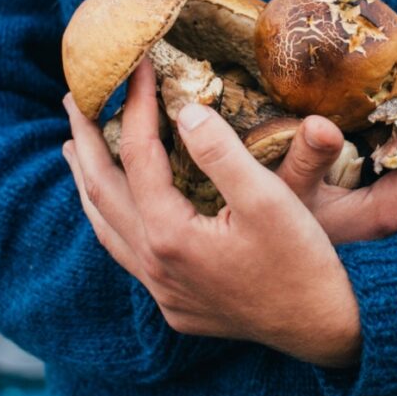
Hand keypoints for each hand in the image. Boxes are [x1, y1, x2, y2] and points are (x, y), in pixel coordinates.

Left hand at [62, 60, 360, 367]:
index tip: (137, 66)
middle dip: (86, 139)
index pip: (138, 154)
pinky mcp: (174, 303)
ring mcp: (160, 289)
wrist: (323, 329)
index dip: (135, 104)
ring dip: (87, 181)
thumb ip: (221, 152)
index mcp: (170, 235)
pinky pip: (125, 251)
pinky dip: (111, 217)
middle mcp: (153, 264)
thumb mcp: (269, 199)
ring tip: (74, 147)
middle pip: (101, 189)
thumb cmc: (302, 262)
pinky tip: (116, 207)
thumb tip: (184, 109)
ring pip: (105, 226)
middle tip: (73, 98)